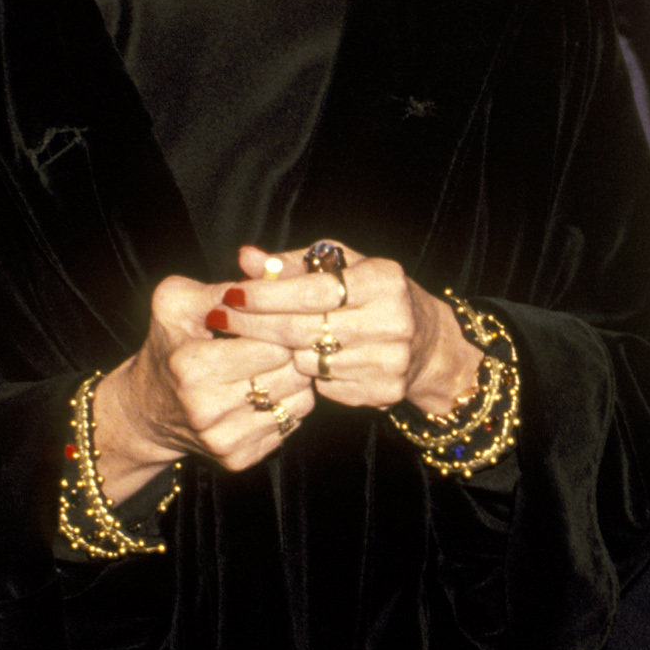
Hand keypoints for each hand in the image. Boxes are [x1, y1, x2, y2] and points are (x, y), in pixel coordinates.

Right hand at [89, 275, 308, 501]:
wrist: (145, 412)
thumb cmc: (166, 348)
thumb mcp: (177, 304)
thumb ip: (223, 286)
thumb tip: (269, 271)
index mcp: (192, 366)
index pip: (272, 344)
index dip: (281, 327)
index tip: (279, 319)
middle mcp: (208, 409)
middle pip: (290, 373)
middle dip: (293, 352)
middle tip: (286, 340)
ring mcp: (225, 440)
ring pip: (299, 401)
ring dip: (297, 379)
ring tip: (277, 364)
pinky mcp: (238, 459)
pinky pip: (291, 425)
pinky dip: (289, 404)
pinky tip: (269, 391)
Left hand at [205, 243, 480, 417]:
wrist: (428, 344)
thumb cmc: (372, 295)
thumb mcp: (342, 268)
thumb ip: (293, 263)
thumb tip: (246, 257)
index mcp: (385, 280)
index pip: (311, 290)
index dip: (266, 294)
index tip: (232, 293)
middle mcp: (394, 321)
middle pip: (303, 329)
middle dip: (255, 324)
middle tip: (221, 319)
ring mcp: (391, 361)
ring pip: (309, 361)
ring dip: (283, 351)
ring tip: (273, 339)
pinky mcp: (384, 392)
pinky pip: (325, 385)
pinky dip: (310, 373)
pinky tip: (310, 359)